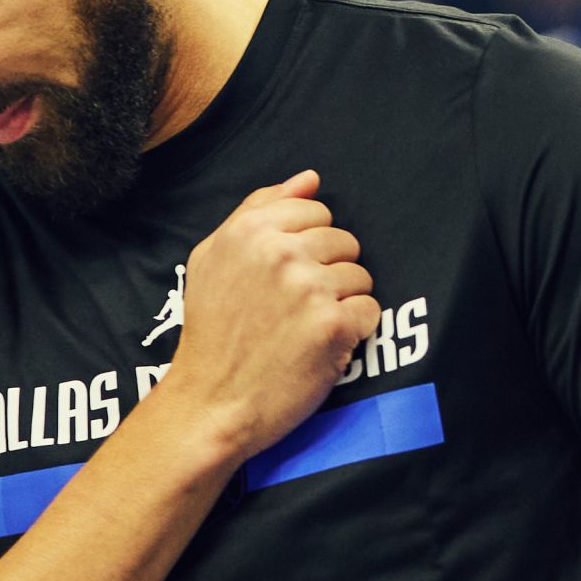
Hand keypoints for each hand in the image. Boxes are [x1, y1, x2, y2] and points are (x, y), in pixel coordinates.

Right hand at [158, 174, 381, 465]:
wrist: (211, 402)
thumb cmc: (213, 331)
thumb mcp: (214, 258)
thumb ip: (260, 208)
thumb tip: (310, 178)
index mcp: (250, 230)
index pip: (317, 211)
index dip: (309, 246)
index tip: (289, 276)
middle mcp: (280, 252)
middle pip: (343, 242)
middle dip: (329, 273)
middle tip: (296, 308)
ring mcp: (308, 288)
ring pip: (360, 276)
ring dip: (342, 304)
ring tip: (307, 329)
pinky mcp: (332, 325)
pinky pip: (370, 311)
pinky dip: (353, 332)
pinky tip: (323, 346)